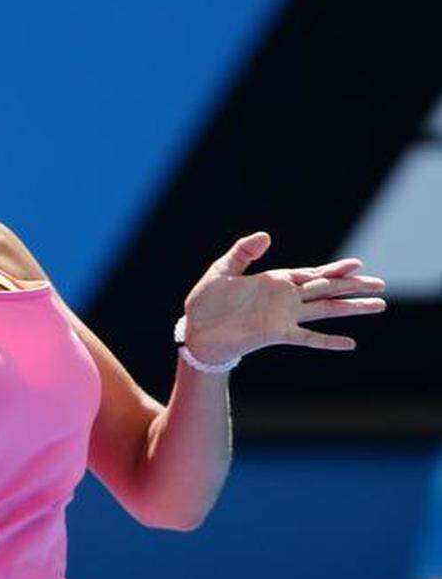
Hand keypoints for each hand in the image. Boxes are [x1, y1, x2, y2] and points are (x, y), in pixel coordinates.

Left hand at [182, 232, 387, 363]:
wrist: (195, 331)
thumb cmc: (207, 302)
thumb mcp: (222, 270)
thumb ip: (243, 253)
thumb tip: (267, 235)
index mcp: (274, 281)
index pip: (310, 273)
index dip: (334, 268)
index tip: (357, 264)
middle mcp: (284, 299)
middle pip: (325, 290)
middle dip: (352, 286)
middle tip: (381, 285)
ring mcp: (283, 317)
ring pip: (324, 310)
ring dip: (350, 308)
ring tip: (379, 305)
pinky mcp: (275, 334)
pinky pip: (307, 337)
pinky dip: (328, 341)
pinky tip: (349, 343)